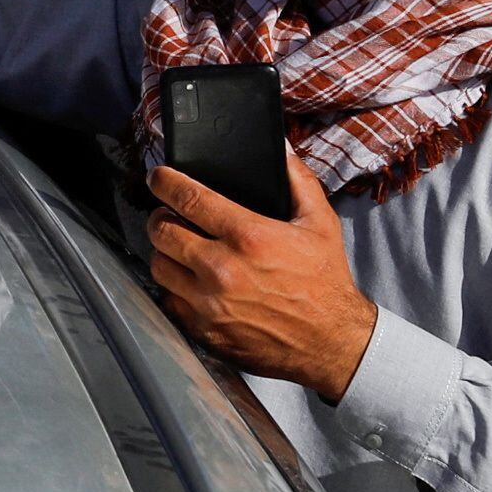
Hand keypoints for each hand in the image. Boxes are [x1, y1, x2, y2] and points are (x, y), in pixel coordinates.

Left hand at [146, 153, 377, 401]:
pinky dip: (174, 288)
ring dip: (165, 253)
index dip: (164, 181)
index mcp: (248, 236)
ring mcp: (210, 303)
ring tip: (180, 249)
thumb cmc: (326, 281)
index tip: (158, 177)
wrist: (333, 343)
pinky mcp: (205, 330)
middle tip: (170, 215)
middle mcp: (222, 269)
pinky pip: (169, 300)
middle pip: (160, 230)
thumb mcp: (321, 223)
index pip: (186, 197)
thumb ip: (298, 180)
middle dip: (161, 217)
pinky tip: (190, 281)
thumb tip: (281, 148)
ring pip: (158, 266)